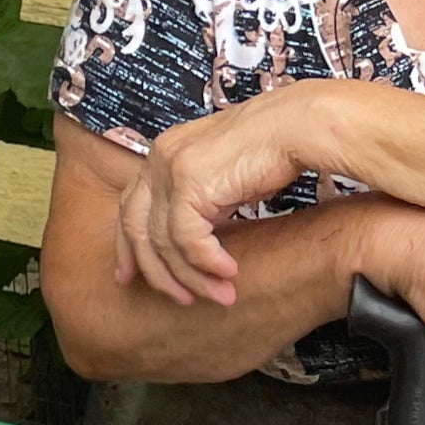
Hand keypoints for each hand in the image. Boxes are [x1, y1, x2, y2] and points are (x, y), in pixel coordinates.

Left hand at [115, 88, 333, 306]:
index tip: (130, 277)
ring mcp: (171, 169)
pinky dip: (208, 263)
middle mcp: (159, 159)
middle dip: (156, 272)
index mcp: (163, 154)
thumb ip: (200, 200)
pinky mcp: (191, 183)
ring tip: (222, 294)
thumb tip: (195, 237)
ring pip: (164, 242)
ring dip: (194, 277)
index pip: (129, 207)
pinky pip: (189, 240)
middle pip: (136, 229)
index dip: (127, 247)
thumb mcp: (223, 177)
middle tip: (180, 299)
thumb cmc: (273, 149)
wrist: (297, 125)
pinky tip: (230, 271)